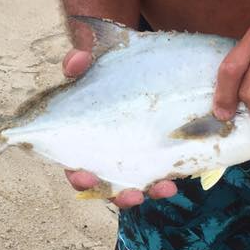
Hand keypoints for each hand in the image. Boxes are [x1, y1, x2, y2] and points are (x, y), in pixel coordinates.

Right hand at [62, 47, 177, 207]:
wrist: (141, 59)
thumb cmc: (109, 62)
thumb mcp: (94, 54)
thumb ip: (80, 56)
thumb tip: (76, 63)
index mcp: (84, 132)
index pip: (74, 161)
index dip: (78, 174)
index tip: (85, 175)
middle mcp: (107, 149)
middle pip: (106, 182)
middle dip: (116, 193)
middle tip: (129, 195)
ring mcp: (134, 151)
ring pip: (135, 182)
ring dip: (147, 191)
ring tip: (163, 189)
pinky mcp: (158, 149)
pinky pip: (159, 171)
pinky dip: (165, 179)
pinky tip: (176, 180)